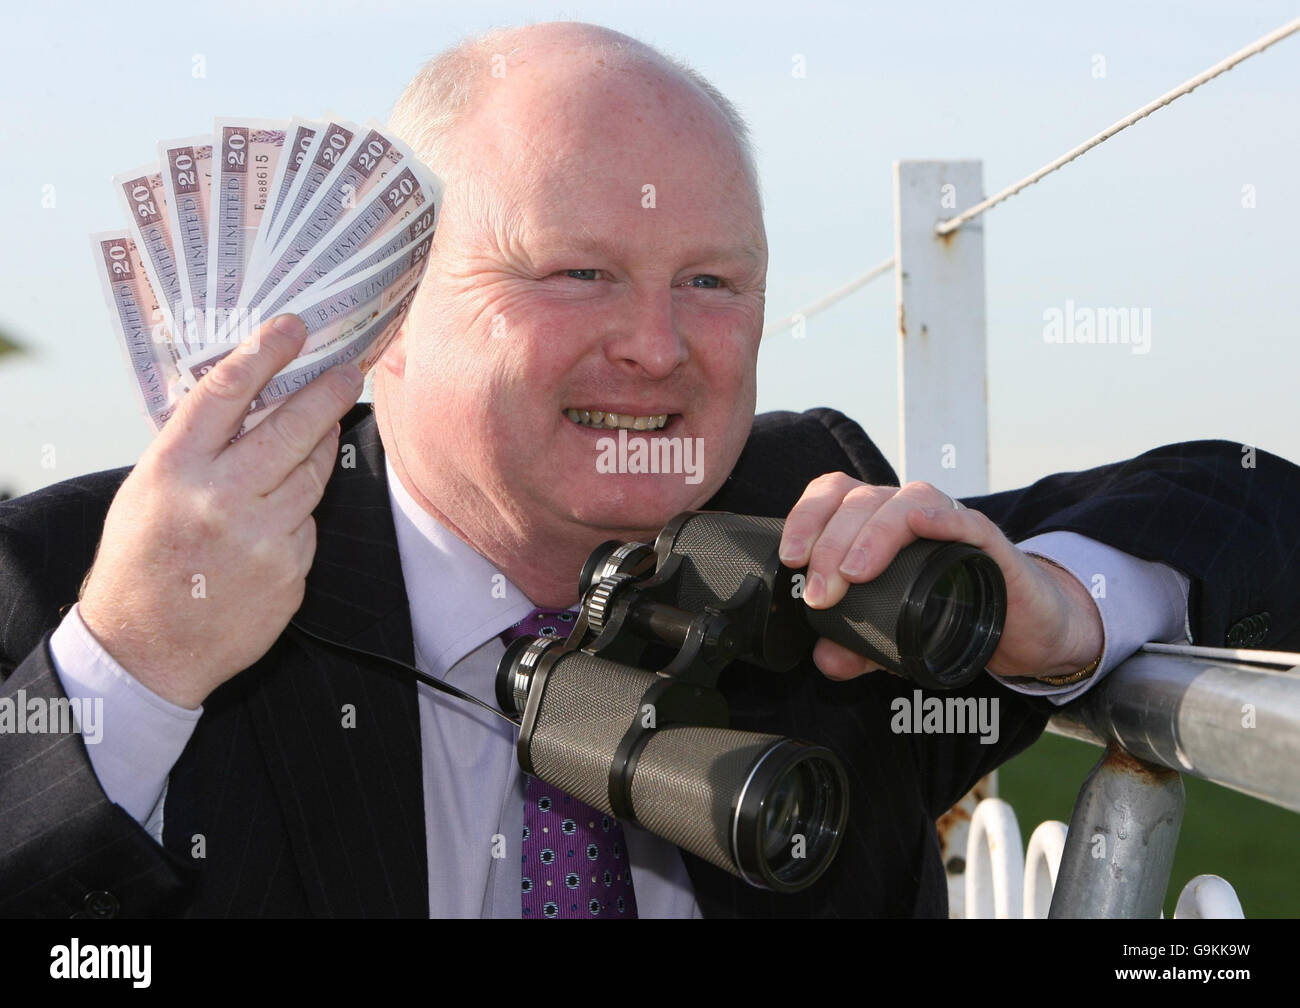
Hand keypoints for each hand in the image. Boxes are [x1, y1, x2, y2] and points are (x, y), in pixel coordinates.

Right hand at [78, 314, 364, 708]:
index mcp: (173, 470)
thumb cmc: (143, 560)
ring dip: (323, 446)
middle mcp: (220, 500)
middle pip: (291, 429)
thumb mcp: (148, 490)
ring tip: (326, 424)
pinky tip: (280, 514)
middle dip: (328, 393)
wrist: (147, 649)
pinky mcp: (290, 570)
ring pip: (313, 474)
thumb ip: (196, 446)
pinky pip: (308, 523)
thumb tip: (251, 395)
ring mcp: (261, 538)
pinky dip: (300, 511)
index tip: (292, 328)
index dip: (264, 352)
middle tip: (350, 371)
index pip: (226, 393)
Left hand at [776, 474, 1103, 682]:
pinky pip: (959, 518)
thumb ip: (858, 647)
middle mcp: (907, 513)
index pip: (832, 496)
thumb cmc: (956, 614)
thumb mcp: (896, 636)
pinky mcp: (984, 540)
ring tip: (852, 576)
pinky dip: (935, 519)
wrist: (1025, 626)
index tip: (790, 560)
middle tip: (819, 593)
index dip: (806, 517)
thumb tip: (824, 660)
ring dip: (869, 535)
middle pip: (858, 500)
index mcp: (877, 524)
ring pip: (900, 503)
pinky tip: (920, 529)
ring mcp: (947, 521)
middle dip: (829, 544)